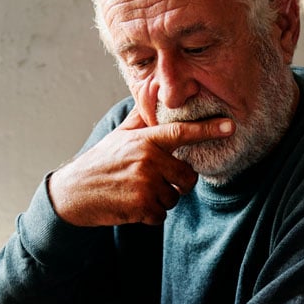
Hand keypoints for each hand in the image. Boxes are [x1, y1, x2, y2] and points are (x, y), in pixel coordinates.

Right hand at [48, 110, 234, 225]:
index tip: (230, 126)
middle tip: (153, 182)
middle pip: (187, 178)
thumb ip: (141, 117)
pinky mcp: (141, 206)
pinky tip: (131, 206)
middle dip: (176, 184)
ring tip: (136, 192)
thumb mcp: (119, 136)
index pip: (181, 132)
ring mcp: (145, 183)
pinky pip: (162, 215)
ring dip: (160, 201)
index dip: (208, 130)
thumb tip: (152, 87)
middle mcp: (148, 159)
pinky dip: (150, 215)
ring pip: (174, 199)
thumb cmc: (100, 162)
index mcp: (145, 140)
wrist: (73, 193)